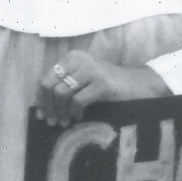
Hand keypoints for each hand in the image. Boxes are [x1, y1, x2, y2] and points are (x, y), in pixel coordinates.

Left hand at [35, 52, 171, 125]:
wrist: (140, 85)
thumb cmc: (110, 87)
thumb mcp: (85, 81)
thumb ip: (66, 87)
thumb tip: (43, 108)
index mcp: (73, 58)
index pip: (46, 78)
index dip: (41, 99)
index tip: (42, 115)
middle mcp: (80, 60)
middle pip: (50, 86)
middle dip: (49, 107)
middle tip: (53, 122)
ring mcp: (91, 71)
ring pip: (61, 93)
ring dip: (61, 112)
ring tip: (66, 122)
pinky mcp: (102, 84)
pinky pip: (77, 101)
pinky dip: (74, 113)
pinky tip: (79, 117)